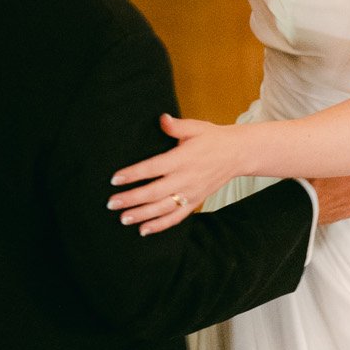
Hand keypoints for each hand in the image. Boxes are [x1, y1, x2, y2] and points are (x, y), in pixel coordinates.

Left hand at [109, 116, 246, 233]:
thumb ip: (177, 126)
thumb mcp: (196, 127)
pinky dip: (160, 225)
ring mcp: (191, 193)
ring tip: (123, 218)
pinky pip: (176, 217)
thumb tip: (162, 119)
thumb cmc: (213, 138)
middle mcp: (185, 178)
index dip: (133, 174)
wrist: (238, 154)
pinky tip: (144, 230)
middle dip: (131, 198)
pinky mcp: (196, 202)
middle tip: (111, 203)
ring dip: (142, 215)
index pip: (153, 168)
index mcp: (182, 159)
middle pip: (154, 192)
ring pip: (163, 208)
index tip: (115, 179)